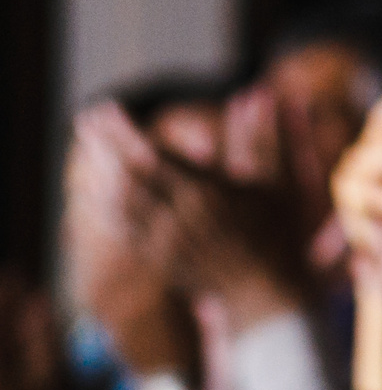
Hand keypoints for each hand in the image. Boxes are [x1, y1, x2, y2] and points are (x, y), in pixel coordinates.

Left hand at [70, 101, 302, 334]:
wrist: (274, 297)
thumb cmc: (285, 235)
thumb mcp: (287, 182)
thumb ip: (270, 136)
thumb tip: (260, 91)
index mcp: (211, 196)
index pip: (152, 155)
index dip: (124, 131)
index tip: (108, 106)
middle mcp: (181, 219)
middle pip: (127, 175)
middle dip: (103, 144)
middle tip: (86, 116)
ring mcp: (166, 243)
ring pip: (118, 203)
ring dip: (98, 171)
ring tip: (88, 144)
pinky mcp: (159, 260)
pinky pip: (122, 229)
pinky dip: (103, 206)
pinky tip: (94, 188)